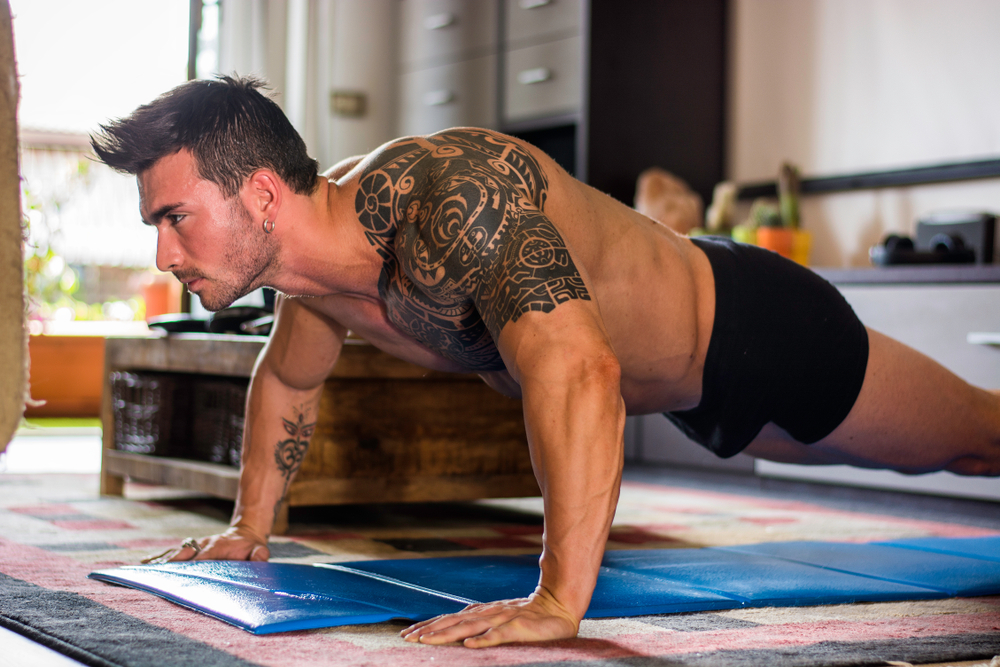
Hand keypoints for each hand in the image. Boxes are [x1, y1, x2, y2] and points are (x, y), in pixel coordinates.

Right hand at [141, 525, 269, 563]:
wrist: (245, 532)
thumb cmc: (251, 546)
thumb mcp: (259, 548)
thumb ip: (260, 553)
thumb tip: (260, 556)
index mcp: (218, 546)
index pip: (203, 556)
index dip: (193, 563)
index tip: (182, 572)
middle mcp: (203, 544)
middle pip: (184, 553)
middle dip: (171, 563)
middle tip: (156, 572)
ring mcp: (196, 545)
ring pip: (176, 552)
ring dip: (162, 560)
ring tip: (144, 567)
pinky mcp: (191, 548)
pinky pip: (173, 552)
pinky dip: (159, 558)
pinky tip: (145, 563)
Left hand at [401, 588, 579, 647]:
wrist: (558, 606)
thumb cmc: (527, 617)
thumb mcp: (498, 619)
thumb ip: (479, 624)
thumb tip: (458, 633)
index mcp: (481, 613)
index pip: (449, 618)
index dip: (428, 626)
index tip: (408, 634)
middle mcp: (487, 613)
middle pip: (453, 621)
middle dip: (429, 630)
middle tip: (408, 639)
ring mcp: (502, 619)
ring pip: (469, 627)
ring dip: (447, 634)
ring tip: (427, 641)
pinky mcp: (518, 628)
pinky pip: (499, 635)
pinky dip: (484, 639)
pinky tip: (469, 645)